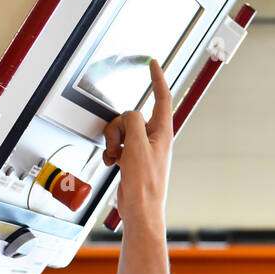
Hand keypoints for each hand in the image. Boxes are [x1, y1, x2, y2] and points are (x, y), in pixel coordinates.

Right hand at [102, 59, 172, 226]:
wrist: (140, 210)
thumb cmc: (145, 184)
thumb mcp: (138, 145)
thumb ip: (132, 122)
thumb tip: (129, 116)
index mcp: (162, 133)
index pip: (162, 98)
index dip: (158, 79)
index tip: (154, 64)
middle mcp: (154, 139)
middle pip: (131, 116)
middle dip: (118, 127)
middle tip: (118, 146)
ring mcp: (142, 149)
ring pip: (121, 130)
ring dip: (113, 141)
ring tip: (115, 157)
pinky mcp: (132, 158)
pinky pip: (118, 144)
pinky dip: (112, 151)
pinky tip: (112, 163)